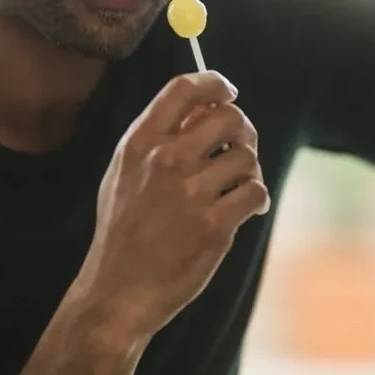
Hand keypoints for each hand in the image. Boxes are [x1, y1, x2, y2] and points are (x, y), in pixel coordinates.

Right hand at [70, 71, 270, 342]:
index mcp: (139, 143)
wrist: (118, 291)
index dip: (215, 83)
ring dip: (247, 171)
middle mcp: (165, 160)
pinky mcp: (213, 225)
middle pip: (228, 117)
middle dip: (242, 130)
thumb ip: (158, 138)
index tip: (227, 91)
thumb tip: (204, 107)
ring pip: (247, 157)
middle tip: (238, 147)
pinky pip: (255, 192)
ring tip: (233, 189)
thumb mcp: (123, 174)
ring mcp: (190, 193)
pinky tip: (244, 210)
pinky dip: (256, 199)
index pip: (185, 88)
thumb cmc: (123, 231)